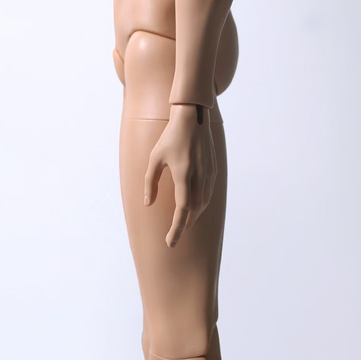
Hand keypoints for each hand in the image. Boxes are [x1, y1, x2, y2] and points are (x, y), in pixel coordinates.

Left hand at [143, 104, 217, 248]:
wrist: (192, 117)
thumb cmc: (170, 137)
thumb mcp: (154, 158)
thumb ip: (150, 182)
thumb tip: (147, 204)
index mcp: (184, 175)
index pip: (181, 209)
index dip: (176, 229)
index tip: (170, 242)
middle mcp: (199, 176)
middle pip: (194, 210)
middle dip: (184, 226)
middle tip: (175, 237)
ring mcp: (208, 173)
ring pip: (203, 203)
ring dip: (193, 216)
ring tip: (183, 224)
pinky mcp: (213, 168)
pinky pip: (208, 192)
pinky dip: (201, 204)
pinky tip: (194, 206)